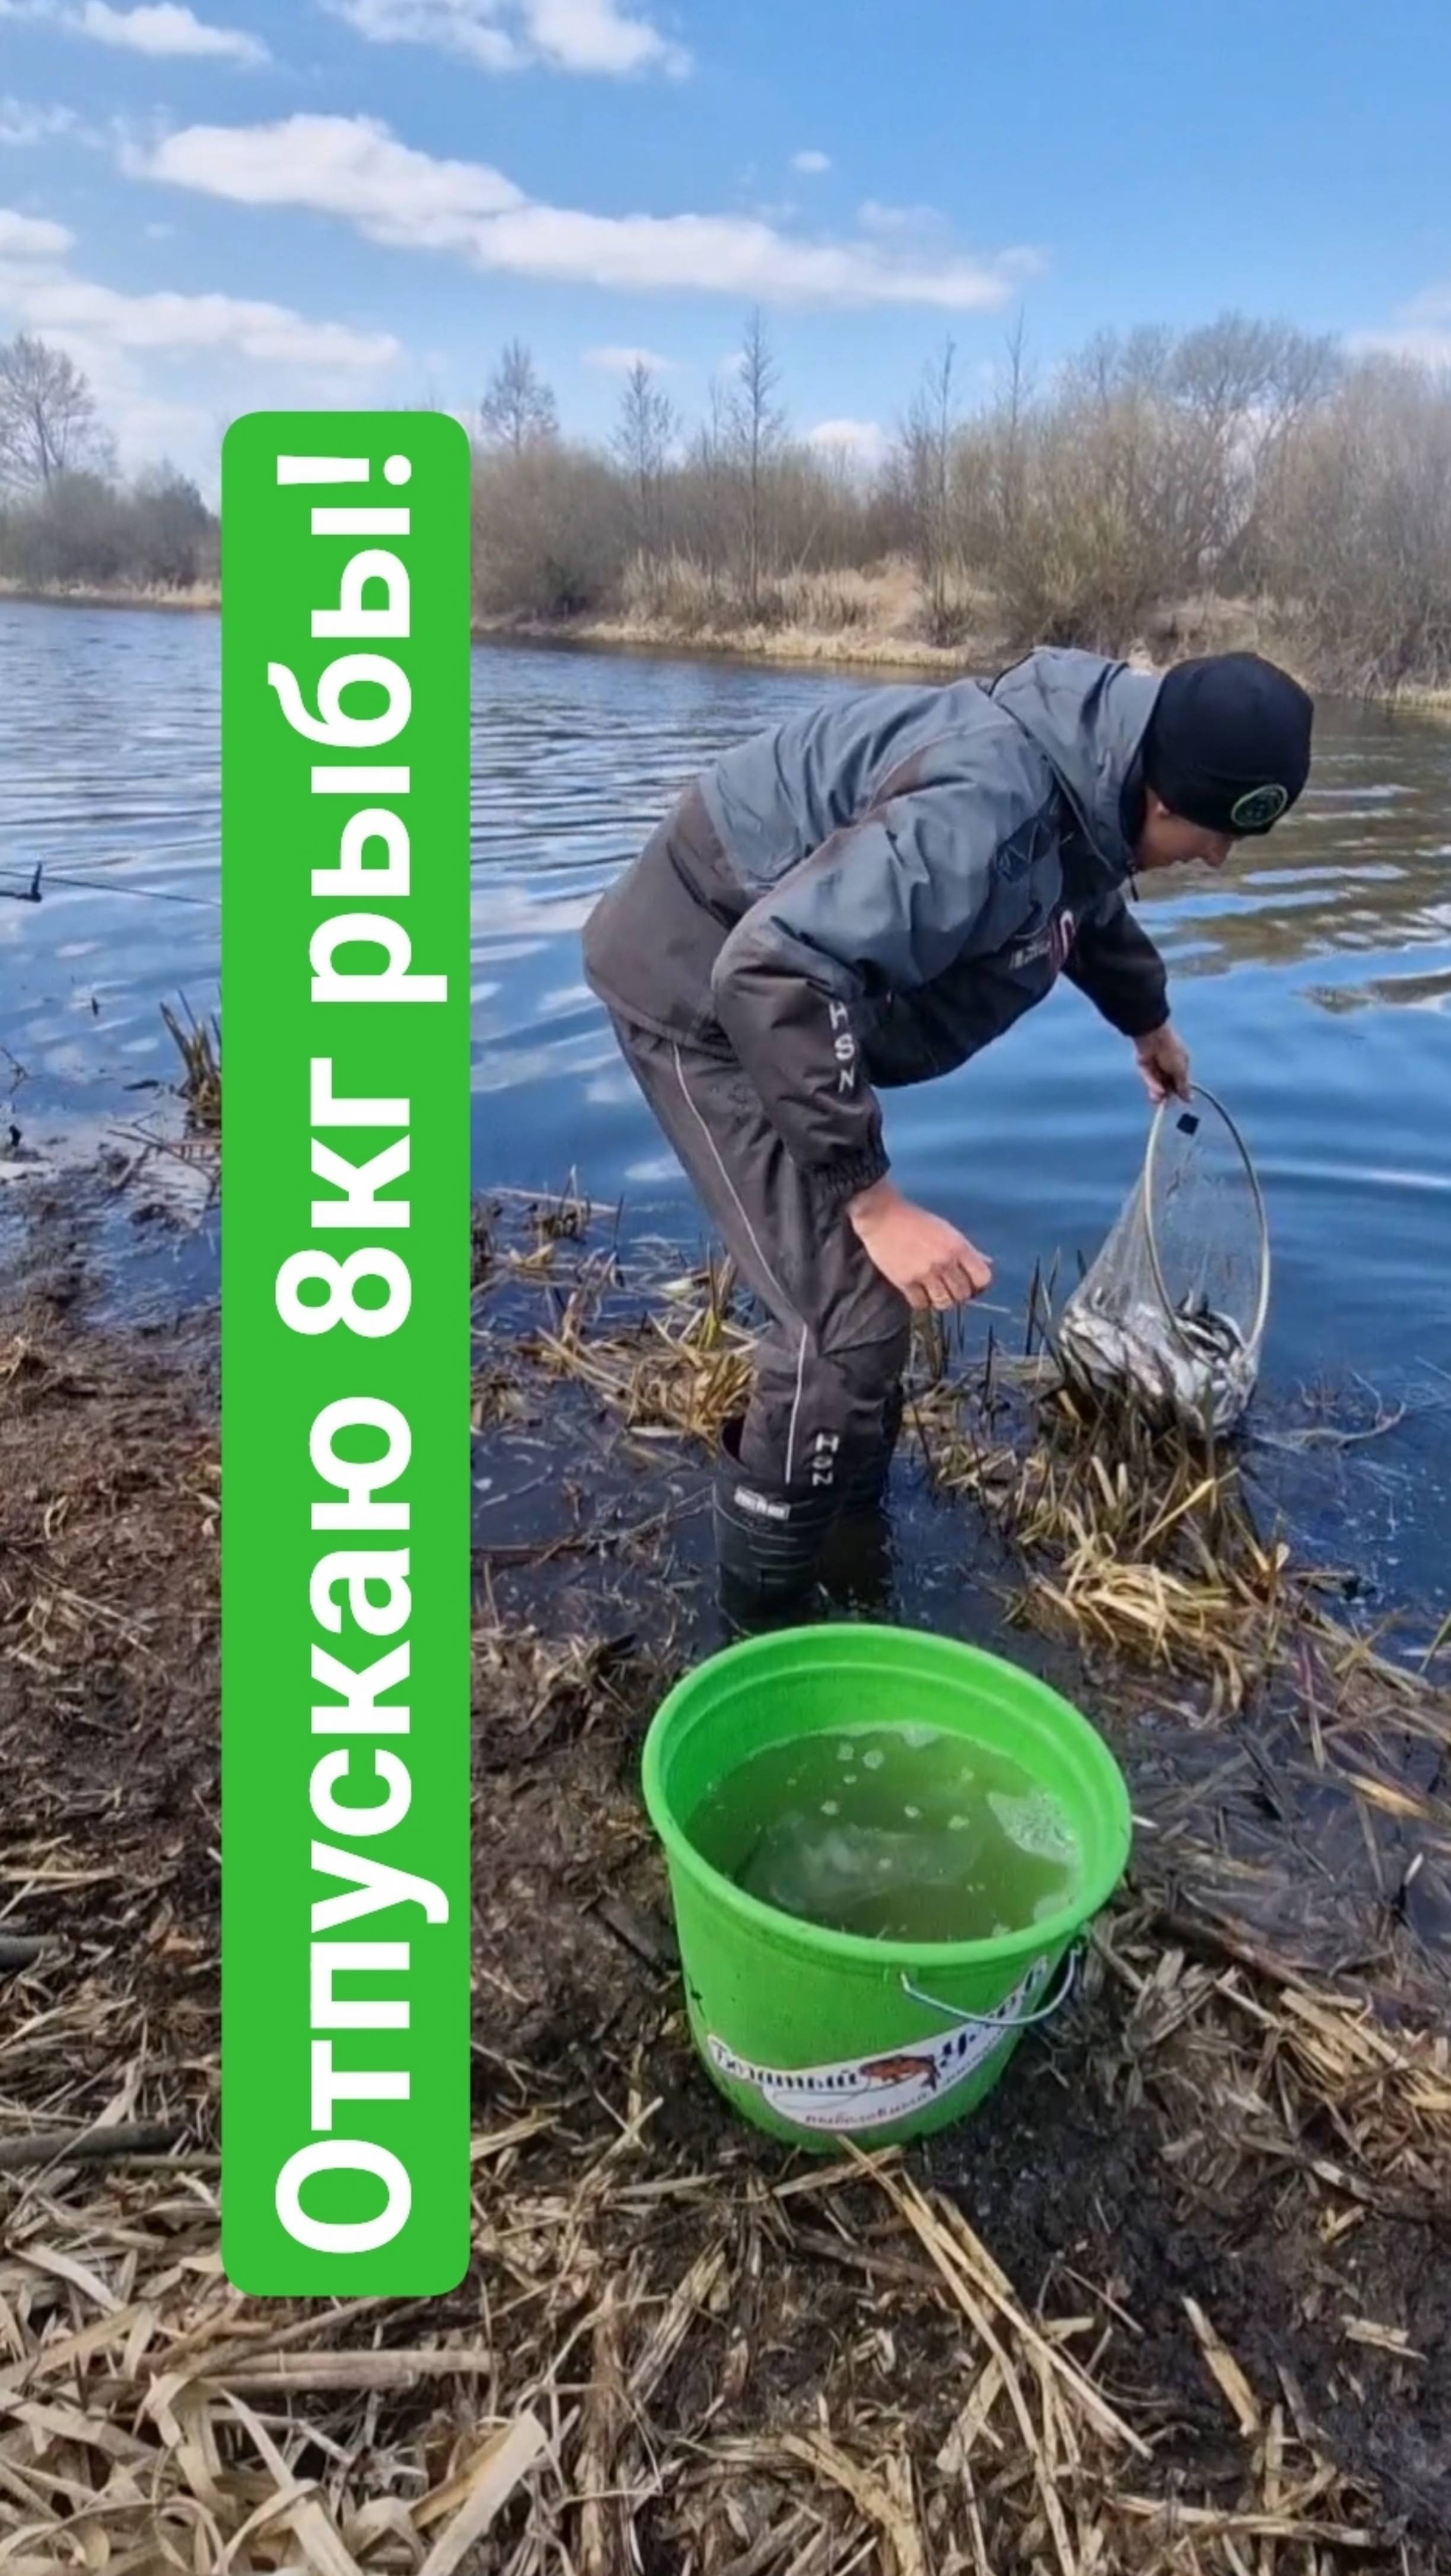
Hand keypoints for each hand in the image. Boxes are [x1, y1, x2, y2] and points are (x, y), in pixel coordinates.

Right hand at [846, 1180, 992, 1311]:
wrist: (882, 1215)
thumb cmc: (915, 1220)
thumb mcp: (947, 1230)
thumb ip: (968, 1250)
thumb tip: (987, 1263)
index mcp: (958, 1246)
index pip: (983, 1279)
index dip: (979, 1285)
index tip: (971, 1284)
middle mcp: (944, 1261)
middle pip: (963, 1294)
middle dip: (959, 1293)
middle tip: (950, 1287)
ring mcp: (924, 1273)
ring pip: (944, 1303)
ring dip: (942, 1300)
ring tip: (935, 1292)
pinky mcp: (905, 1281)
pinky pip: (921, 1304)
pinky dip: (922, 1302)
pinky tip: (919, 1292)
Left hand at [1135, 1022, 1190, 1105]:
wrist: (1152, 1036)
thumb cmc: (1171, 1051)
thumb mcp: (1180, 1070)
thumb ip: (1183, 1086)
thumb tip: (1189, 1100)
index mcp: (1181, 1064)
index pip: (1180, 1082)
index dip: (1178, 1092)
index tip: (1178, 1101)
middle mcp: (1168, 1066)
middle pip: (1167, 1085)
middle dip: (1166, 1095)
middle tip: (1164, 1103)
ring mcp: (1156, 1066)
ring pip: (1156, 1083)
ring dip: (1157, 1092)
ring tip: (1157, 1099)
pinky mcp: (1144, 1065)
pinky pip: (1148, 1077)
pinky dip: (1152, 1084)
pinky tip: (1156, 1090)